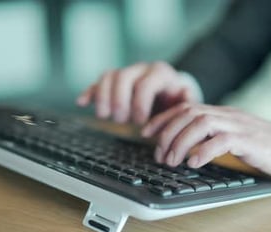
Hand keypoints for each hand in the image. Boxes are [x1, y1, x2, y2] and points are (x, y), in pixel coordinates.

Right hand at [76, 62, 199, 124]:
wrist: (170, 90)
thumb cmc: (177, 99)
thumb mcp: (186, 100)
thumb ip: (188, 101)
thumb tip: (186, 99)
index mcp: (160, 73)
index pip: (146, 83)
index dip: (140, 103)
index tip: (140, 122)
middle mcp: (141, 69)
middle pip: (123, 77)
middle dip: (119, 100)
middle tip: (121, 120)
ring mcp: (126, 73)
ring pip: (108, 76)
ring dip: (102, 97)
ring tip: (104, 116)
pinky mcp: (113, 81)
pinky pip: (98, 81)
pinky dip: (89, 92)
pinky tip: (82, 102)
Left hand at [142, 103, 270, 181]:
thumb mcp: (241, 141)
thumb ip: (219, 139)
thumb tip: (190, 151)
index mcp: (226, 115)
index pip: (187, 108)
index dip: (164, 119)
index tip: (146, 133)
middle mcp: (230, 115)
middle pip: (189, 113)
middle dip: (167, 132)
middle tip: (158, 154)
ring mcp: (242, 126)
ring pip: (201, 123)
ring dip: (180, 141)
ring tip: (171, 160)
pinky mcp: (253, 141)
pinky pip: (223, 140)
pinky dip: (203, 150)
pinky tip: (193, 163)